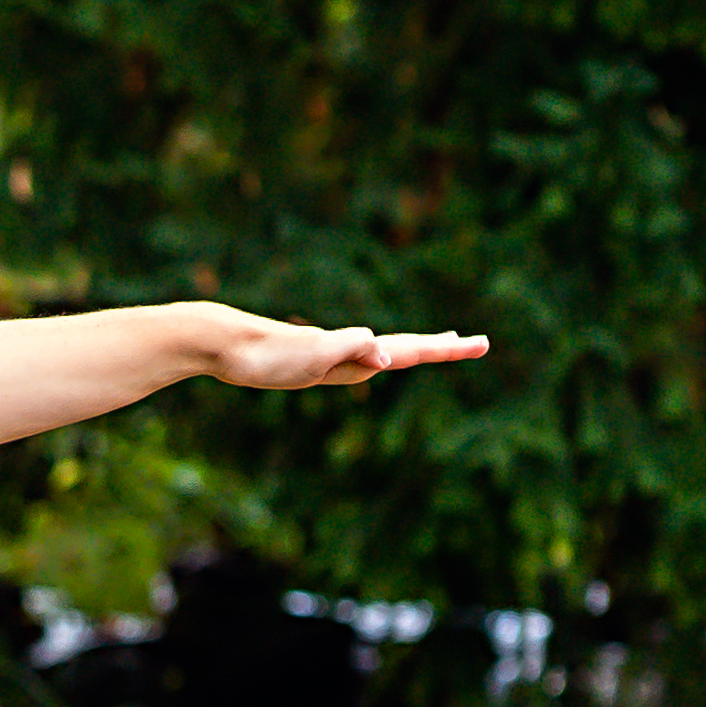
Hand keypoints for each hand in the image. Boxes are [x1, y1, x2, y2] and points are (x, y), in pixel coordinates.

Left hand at [200, 313, 491, 391]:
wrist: (225, 343)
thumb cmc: (266, 353)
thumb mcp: (313, 355)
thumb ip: (349, 350)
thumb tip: (384, 358)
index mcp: (355, 348)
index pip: (411, 349)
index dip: (445, 350)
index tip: (480, 343)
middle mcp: (350, 349)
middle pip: (407, 347)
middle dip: (442, 348)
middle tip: (478, 343)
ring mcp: (334, 355)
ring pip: (387, 352)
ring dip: (418, 349)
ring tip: (441, 343)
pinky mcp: (314, 363)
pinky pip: (361, 361)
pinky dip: (381, 359)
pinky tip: (376, 362)